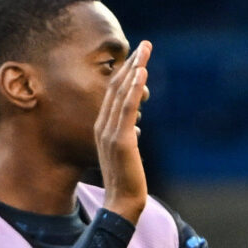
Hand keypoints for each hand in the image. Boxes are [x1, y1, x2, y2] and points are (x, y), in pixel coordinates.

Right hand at [96, 40, 151, 226]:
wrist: (122, 203)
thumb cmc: (125, 181)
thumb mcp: (124, 153)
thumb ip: (126, 137)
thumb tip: (135, 129)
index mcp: (102, 127)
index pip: (114, 93)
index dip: (126, 73)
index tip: (138, 57)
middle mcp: (102, 125)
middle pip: (116, 86)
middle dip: (131, 63)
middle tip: (145, 44)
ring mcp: (110, 132)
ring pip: (121, 92)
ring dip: (135, 68)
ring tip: (146, 50)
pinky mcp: (121, 140)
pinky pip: (127, 108)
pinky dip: (133, 88)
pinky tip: (141, 72)